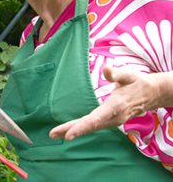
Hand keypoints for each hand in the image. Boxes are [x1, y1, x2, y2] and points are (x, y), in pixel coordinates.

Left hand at [49, 65, 168, 140]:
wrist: (151, 94)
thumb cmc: (137, 82)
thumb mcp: (129, 75)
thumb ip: (116, 74)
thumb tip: (106, 69)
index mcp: (116, 106)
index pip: (96, 118)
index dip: (82, 126)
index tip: (69, 134)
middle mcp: (114, 117)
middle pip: (90, 125)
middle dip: (71, 130)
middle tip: (52, 134)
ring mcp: (112, 121)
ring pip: (90, 127)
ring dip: (72, 130)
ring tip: (54, 134)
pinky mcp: (109, 121)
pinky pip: (92, 125)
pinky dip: (79, 128)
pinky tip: (66, 130)